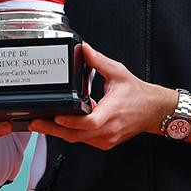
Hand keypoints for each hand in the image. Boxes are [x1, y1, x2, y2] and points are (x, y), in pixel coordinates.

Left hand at [30, 43, 174, 150]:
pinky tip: (61, 125)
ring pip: (78, 140)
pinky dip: (72, 133)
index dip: (71, 122)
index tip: (56, 116)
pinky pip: (84, 140)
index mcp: (112, 112)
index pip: (89, 122)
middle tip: (35, 122)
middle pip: (76, 135)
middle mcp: (109, 129)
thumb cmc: (138, 94)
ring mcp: (107, 139)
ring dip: (60, 133)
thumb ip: (98, 61)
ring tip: (41, 123)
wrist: (155, 111)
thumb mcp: (118, 72)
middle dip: (53, 129)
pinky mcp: (106, 142)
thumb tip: (84, 48)